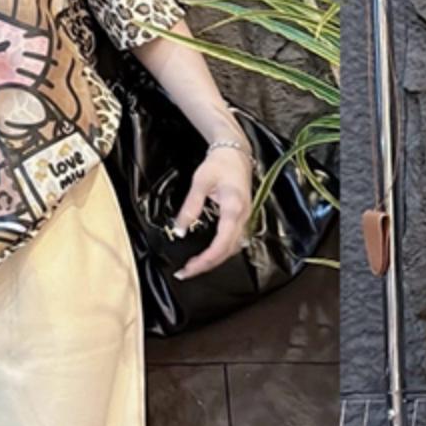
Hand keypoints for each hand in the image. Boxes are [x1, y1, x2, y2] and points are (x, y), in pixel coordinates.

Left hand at [173, 143, 253, 278]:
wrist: (236, 152)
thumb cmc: (219, 164)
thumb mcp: (200, 182)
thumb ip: (190, 207)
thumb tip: (180, 230)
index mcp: (234, 209)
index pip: (221, 243)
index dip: (205, 260)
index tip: (188, 268)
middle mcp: (243, 217)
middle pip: (227, 251)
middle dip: (207, 265)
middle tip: (185, 272)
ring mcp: (246, 219)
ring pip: (233, 249)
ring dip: (214, 261)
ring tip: (194, 267)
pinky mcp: (243, 218)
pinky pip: (234, 242)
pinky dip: (220, 252)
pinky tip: (208, 255)